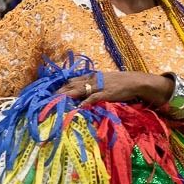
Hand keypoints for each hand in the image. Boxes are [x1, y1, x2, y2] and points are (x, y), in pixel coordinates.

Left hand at [56, 71, 173, 106]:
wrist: (135, 81)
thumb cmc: (121, 83)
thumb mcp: (104, 81)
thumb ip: (93, 86)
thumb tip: (83, 95)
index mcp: (91, 76)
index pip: (72, 80)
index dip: (61, 87)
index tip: (50, 93)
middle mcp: (92, 79)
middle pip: (71, 84)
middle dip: (59, 92)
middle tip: (47, 100)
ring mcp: (98, 86)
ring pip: (79, 89)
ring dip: (67, 96)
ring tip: (56, 102)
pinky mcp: (106, 93)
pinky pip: (93, 97)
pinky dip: (85, 102)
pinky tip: (78, 107)